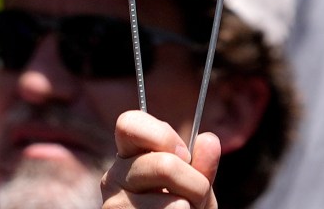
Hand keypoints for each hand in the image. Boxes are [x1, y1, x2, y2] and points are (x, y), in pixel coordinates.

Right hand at [100, 108, 220, 208]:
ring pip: (174, 204)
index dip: (163, 135)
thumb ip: (201, 167)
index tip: (184, 155)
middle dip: (196, 184)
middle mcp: (114, 178)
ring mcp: (114, 206)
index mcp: (129, 156)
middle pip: (165, 165)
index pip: (130, 123)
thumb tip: (209, 140)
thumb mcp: (193, 188)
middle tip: (194, 198)